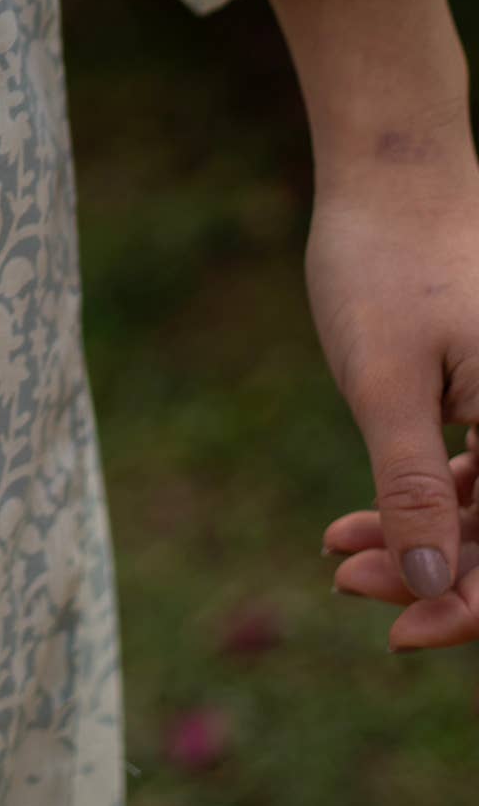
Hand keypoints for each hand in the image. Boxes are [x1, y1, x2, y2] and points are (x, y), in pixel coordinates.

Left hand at [307, 173, 478, 650]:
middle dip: (433, 575)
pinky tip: (354, 525)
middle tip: (346, 580)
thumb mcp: (386, 383)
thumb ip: (412, 485)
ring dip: (421, 542)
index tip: (399, 633)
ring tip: (339, 554)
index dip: (468, 608)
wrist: (391, 172)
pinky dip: (422, 500)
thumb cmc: (386, 264)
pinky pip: (478, 472)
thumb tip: (428, 584)